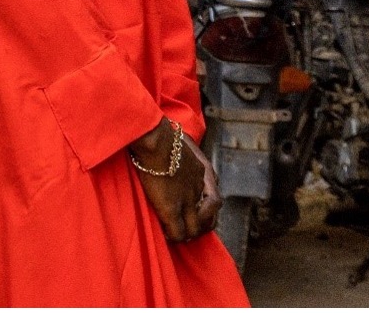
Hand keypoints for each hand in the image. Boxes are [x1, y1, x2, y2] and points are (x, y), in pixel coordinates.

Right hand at [129, 118, 217, 242]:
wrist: (155, 138)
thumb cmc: (161, 132)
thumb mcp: (180, 138)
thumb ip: (182, 146)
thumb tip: (173, 140)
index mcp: (203, 171)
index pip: (213, 195)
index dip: (205, 206)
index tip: (194, 207)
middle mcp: (200, 188)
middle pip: (211, 217)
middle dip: (203, 224)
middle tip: (192, 227)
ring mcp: (187, 199)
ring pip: (196, 228)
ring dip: (189, 233)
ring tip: (179, 234)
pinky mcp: (171, 208)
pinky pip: (177, 232)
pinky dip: (173, 237)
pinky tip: (166, 234)